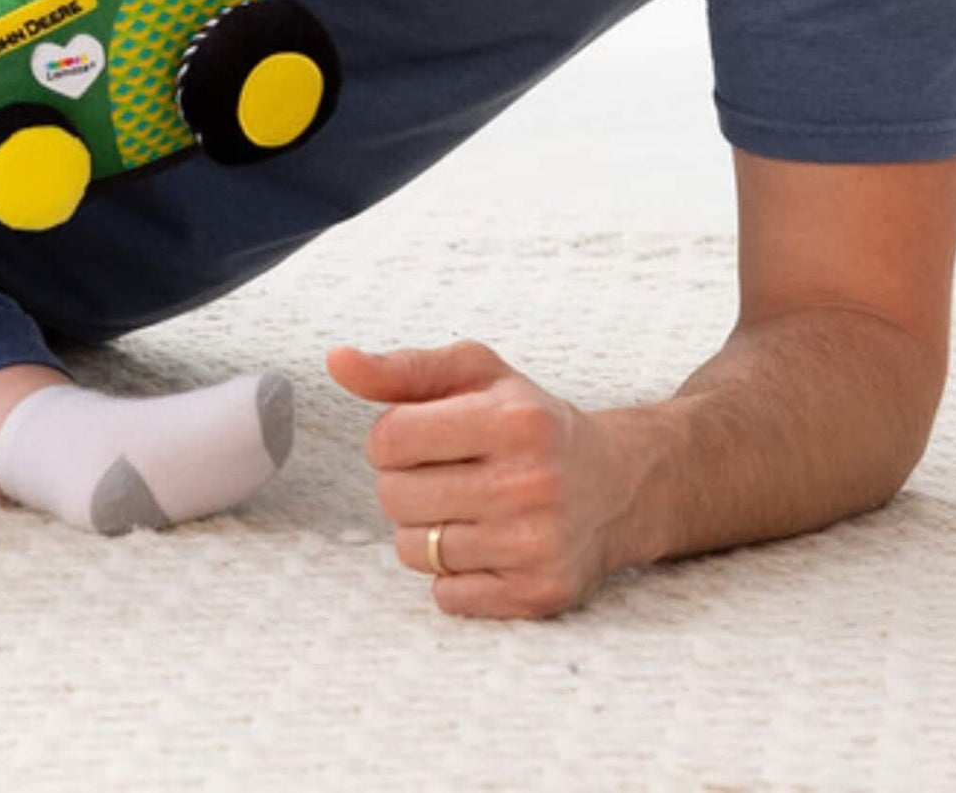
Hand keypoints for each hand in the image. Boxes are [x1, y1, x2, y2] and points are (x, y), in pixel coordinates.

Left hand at [328, 341, 638, 618]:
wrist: (618, 483)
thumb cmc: (530, 420)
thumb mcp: (475, 374)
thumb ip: (401, 369)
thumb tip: (336, 360)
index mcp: (512, 421)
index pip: (390, 438)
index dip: (389, 438)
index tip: (417, 437)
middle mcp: (530, 484)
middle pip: (394, 496)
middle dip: (403, 483)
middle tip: (444, 473)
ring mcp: (537, 545)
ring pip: (413, 550)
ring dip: (424, 529)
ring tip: (466, 507)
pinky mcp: (541, 594)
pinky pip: (446, 596)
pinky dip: (452, 574)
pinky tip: (486, 544)